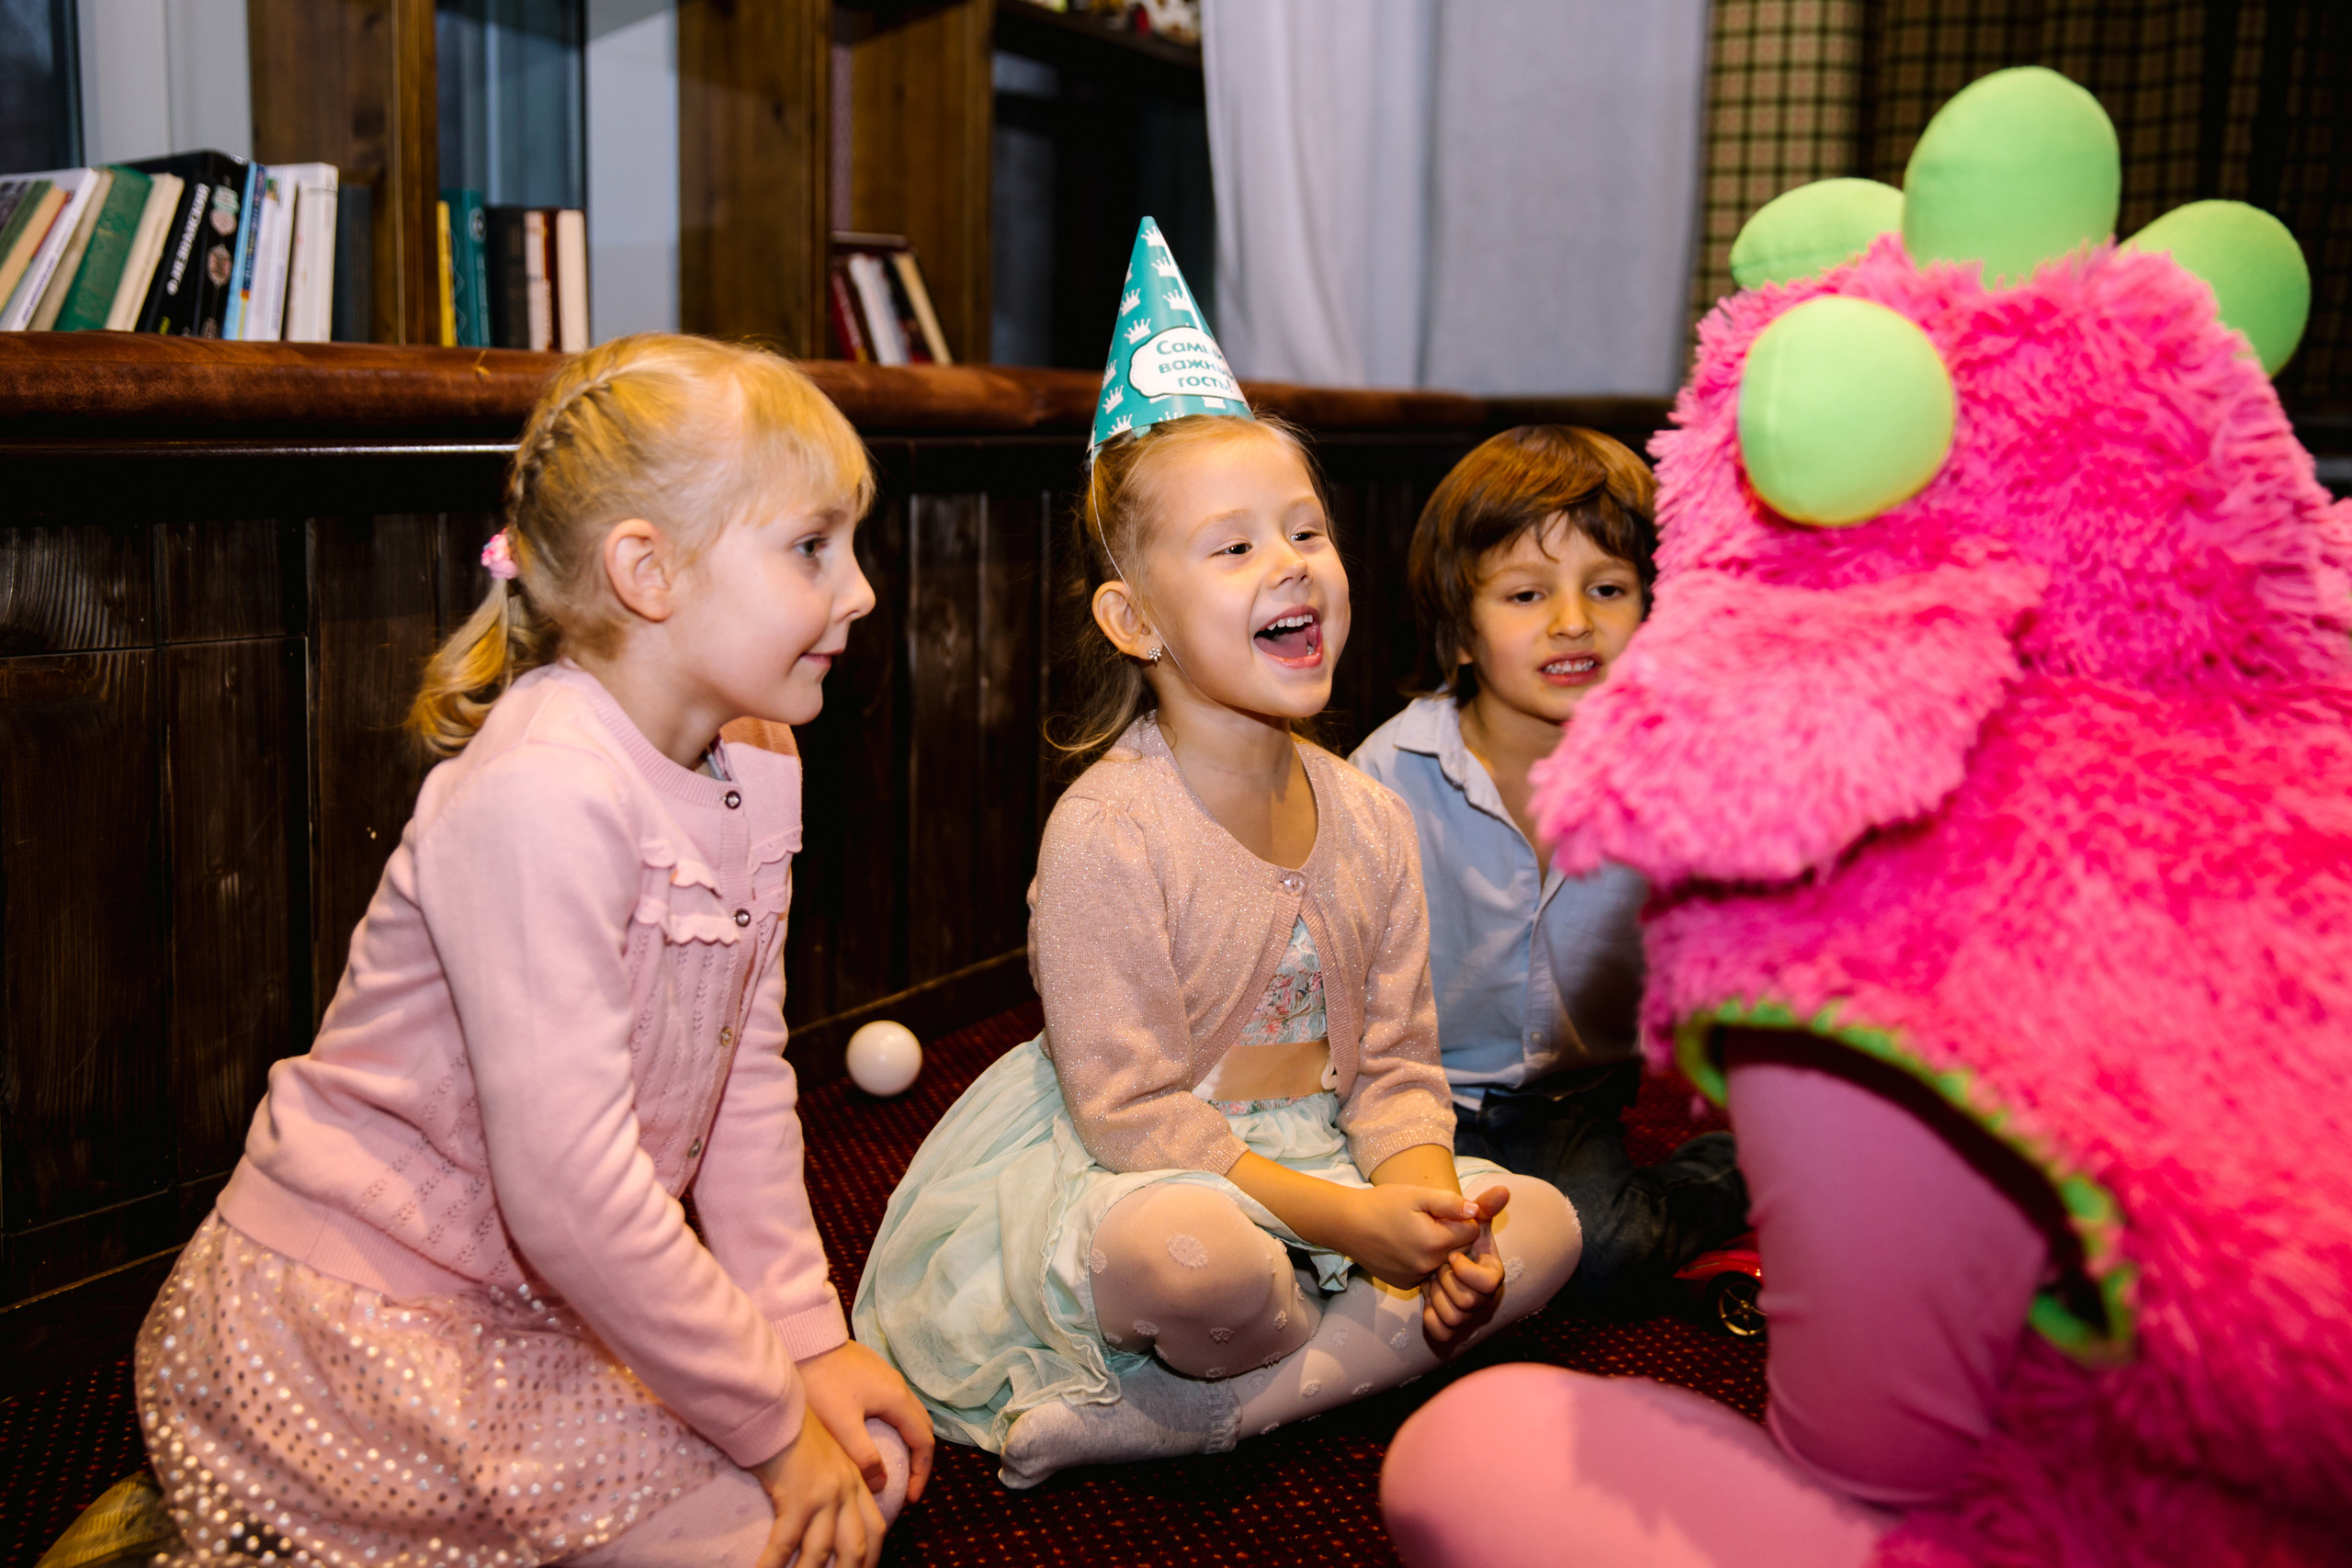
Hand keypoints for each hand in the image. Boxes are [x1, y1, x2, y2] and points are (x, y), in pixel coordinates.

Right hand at [750, 1414, 882, 1567]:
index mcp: (855, 1481)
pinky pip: (786, 1544)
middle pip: (856, 1546)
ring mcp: (823, 1495)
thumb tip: (827, 1516)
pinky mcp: (797, 1497)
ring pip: (821, 1553)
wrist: (777, 1408)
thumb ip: (834, 1483)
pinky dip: (773, 1565)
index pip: (876, 1528)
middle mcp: (845, 1491)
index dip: (872, 1557)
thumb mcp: (825, 1457)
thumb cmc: (792, 1431)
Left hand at [797, 1339, 934, 1507]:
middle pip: (922, 1427)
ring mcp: (887, 1376)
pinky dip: (896, 1425)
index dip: (922, 1473)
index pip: (924, 1442)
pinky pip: (895, 1404)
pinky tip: (875, 1435)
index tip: (911, 1499)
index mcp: (898, 1399)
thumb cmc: (821, 1382)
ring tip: (894, 1463)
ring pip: (909, 1413)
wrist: (805, 1339)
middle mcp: (899, 1386)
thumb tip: (883, 1483)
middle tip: (908, 1484)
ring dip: (908, 1440)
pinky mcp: (872, 1372)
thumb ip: (864, 1456)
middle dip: (919, 1459)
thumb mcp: (841, 1425)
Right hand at [1338, 1182, 1484, 1289]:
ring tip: (1414, 1232)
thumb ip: (1449, 1202)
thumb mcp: (1416, 1194)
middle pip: (1460, 1250)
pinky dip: (1422, 1261)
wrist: (1346, 1224)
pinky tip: (1405, 1247)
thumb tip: (1476, 1212)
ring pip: (1443, 1263)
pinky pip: (1426, 1273)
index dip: (1462, 1218)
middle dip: (1452, 1235)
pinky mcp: (1405, 1284)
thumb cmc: (1381, 1204)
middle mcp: (1428, 1266)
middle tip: (1428, 1220)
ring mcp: (1416, 1278)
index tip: (1444, 1211)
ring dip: (1437, 1249)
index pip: (1472, 1232)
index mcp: (1435, 1242)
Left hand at [1422, 1186, 1511, 1347]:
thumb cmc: (1445, 1232)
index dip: (1467, 1271)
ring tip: (1431, 1282)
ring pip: (1456, 1319)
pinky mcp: (1449, 1324)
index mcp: (1491, 1271)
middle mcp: (1484, 1295)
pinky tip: (1425, 1301)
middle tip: (1436, 1269)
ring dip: (1438, 1299)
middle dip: (1448, 1283)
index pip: (1491, 1282)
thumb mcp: (1462, 1217)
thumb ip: (1483, 1205)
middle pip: (1472, 1303)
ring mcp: (1468, 1311)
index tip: (1450, 1256)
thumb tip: (1503, 1189)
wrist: (1420, 1249)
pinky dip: (1431, 1320)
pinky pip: (1443, 1333)